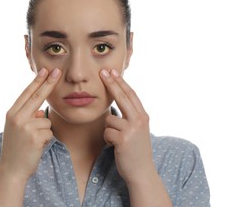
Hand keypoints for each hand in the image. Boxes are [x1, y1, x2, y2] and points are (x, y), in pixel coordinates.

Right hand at [0, 68, 60, 181]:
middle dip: (49, 82)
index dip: (37, 81)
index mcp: (12, 114)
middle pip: (38, 96)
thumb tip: (41, 111)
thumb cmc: (16, 148)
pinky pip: (49, 132)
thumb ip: (27, 117)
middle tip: (57, 71)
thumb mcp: (16, 129)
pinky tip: (36, 147)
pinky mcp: (35, 136)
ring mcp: (25, 126)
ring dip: (44, 130)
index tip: (45, 71)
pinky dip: (46, 139)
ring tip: (33, 141)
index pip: (27, 93)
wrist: (11, 170)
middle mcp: (17, 117)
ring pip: (46, 120)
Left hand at [100, 69, 153, 183]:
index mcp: (143, 116)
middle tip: (102, 72)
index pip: (131, 94)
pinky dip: (108, 139)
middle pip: (122, 97)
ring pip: (109, 119)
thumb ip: (131, 116)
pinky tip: (116, 147)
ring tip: (118, 140)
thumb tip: (118, 103)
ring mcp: (132, 129)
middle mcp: (139, 120)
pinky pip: (106, 132)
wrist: (142, 172)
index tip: (112, 72)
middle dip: (111, 83)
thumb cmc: (136, 150)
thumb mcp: (138, 130)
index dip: (121, 82)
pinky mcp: (123, 139)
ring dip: (110, 130)